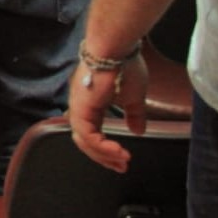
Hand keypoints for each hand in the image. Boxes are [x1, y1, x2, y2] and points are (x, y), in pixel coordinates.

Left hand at [68, 51, 148, 172]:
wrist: (116, 49)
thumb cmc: (125, 66)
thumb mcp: (133, 96)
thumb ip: (134, 115)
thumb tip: (138, 131)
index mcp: (90, 104)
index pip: (92, 132)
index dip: (105, 148)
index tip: (123, 159)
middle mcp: (81, 106)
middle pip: (85, 141)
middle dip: (104, 157)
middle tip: (121, 167)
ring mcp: (79, 107)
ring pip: (84, 141)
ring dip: (104, 154)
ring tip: (122, 161)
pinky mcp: (81, 107)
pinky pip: (87, 135)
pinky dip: (102, 147)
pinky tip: (119, 151)